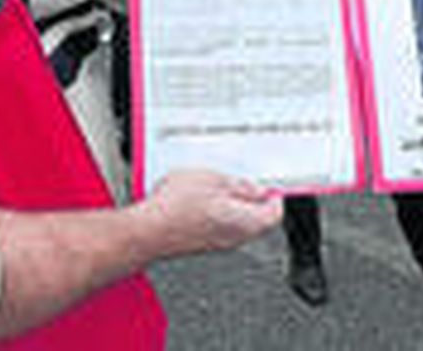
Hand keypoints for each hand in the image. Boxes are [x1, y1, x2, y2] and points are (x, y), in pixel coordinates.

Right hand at [141, 169, 281, 257]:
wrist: (148, 231)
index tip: (269, 184)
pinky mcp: (201, 243)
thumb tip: (254, 189)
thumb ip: (240, 186)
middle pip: (257, 220)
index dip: (274, 195)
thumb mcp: (215, 180)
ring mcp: (217, 243)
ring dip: (232, 205)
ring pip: (236, 223)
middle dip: (253, 200)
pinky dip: (215, 212)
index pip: (275, 213)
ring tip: (216, 186)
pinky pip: (217, 226)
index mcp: (247, 223)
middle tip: (244, 182)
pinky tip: (199, 198)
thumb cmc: (178, 207)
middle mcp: (235, 238)